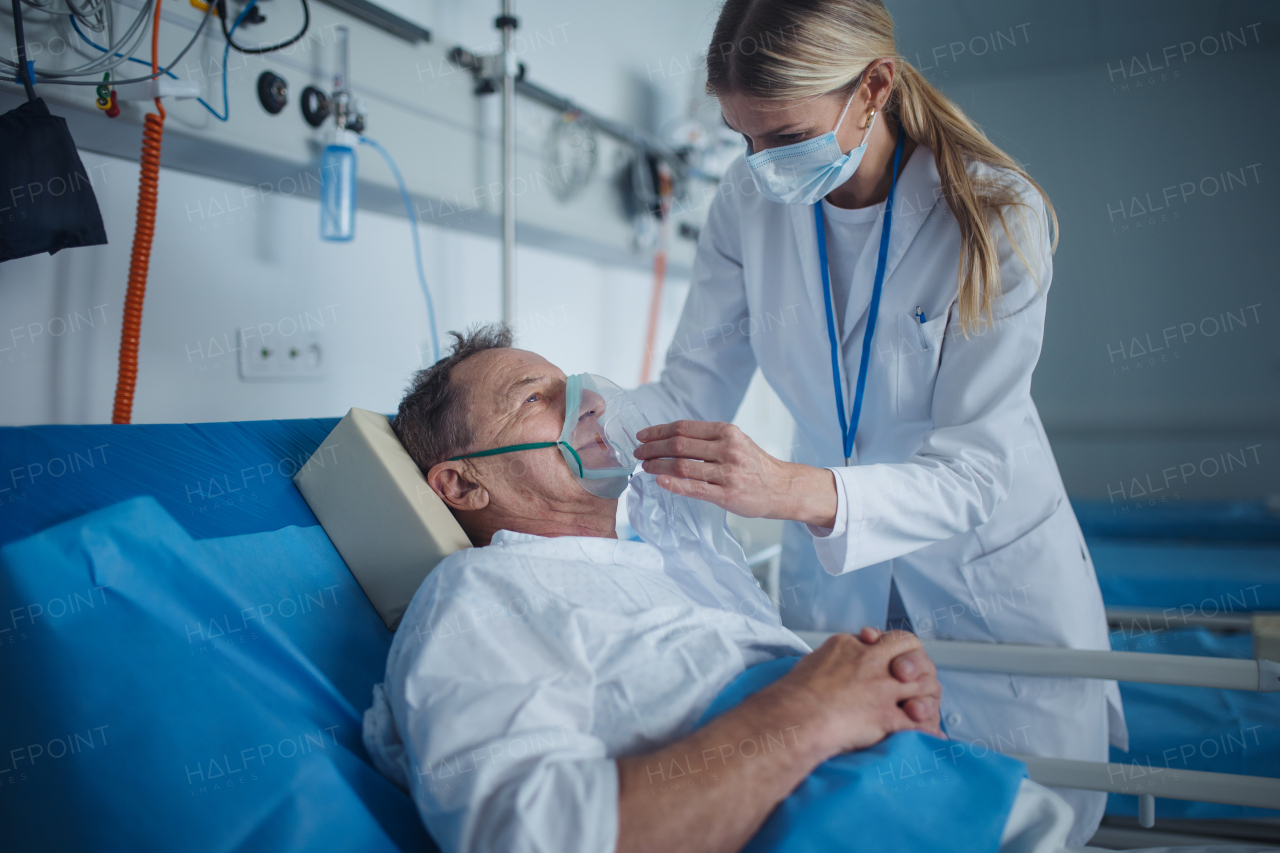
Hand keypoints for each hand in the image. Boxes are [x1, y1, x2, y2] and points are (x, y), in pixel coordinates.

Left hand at [634, 420, 836, 526]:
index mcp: (726, 432)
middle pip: (679, 445)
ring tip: (645, 467)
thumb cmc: (755, 465)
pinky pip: (694, 488)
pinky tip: (659, 481)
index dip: (658, 431)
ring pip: (682, 466)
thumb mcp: (735, 441)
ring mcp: (728, 472)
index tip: (642, 436)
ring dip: (658, 466)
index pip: (683, 427)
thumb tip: (671, 438)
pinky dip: (673, 484)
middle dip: (652, 448)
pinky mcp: (727, 495)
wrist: (783, 487)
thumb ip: (708, 439)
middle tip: (638, 453)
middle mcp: (727, 449)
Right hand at [766, 630, 942, 757]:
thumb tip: (837, 664)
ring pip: (925, 685)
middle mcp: (872, 662)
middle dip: (920, 666)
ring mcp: (882, 689)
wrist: (792, 717)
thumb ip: (835, 657)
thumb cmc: (791, 694)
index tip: (891, 659)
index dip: (894, 648)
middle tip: (914, 682)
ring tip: (922, 708)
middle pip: (914, 652)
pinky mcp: (886, 717)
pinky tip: (933, 738)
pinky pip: (919, 725)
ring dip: (927, 697)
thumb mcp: (813, 660)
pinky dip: (929, 732)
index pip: (886, 638)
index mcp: (851, 645)